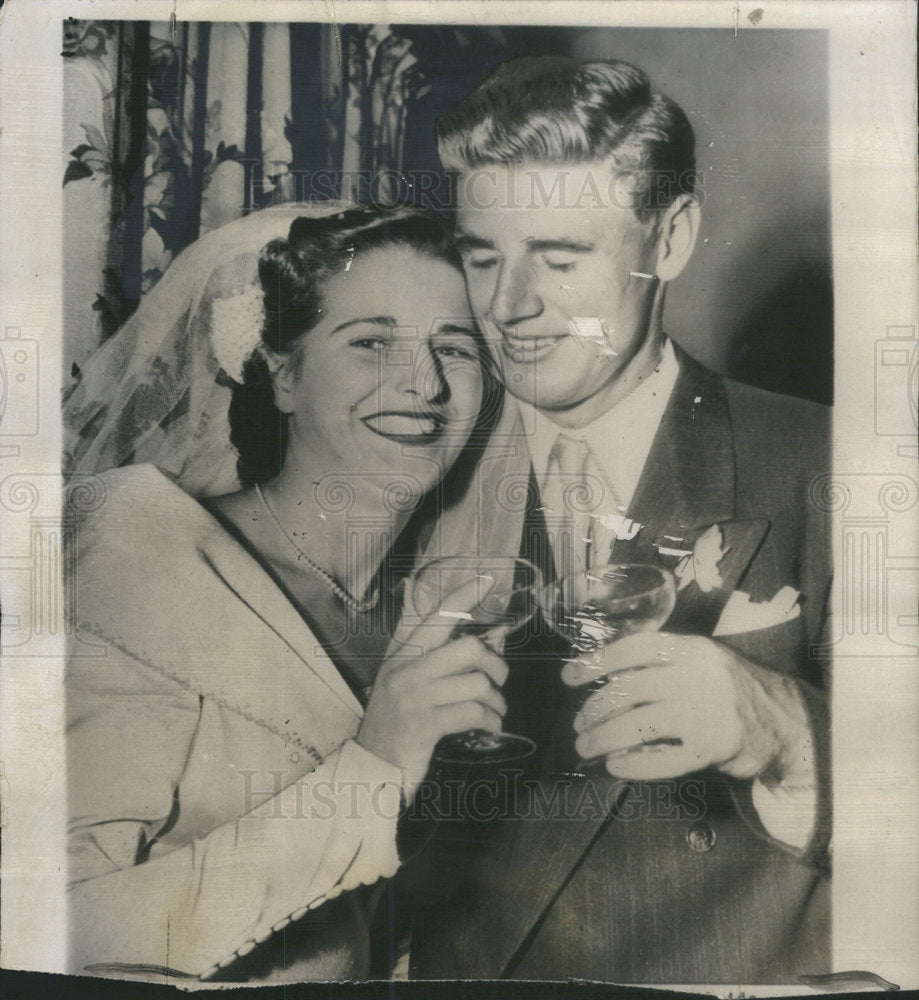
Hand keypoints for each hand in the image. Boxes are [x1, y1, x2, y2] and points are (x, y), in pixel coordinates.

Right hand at [357, 590, 508, 799]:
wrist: (372, 768)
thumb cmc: (396, 724)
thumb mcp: (405, 684)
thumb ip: (433, 661)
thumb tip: (478, 644)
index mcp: (401, 656)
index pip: (435, 616)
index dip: (463, 595)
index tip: (488, 578)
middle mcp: (405, 671)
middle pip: (468, 648)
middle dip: (494, 664)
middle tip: (499, 679)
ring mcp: (413, 698)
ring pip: (476, 683)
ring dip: (495, 701)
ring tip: (494, 710)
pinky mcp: (424, 725)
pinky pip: (473, 713)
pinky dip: (490, 720)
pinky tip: (489, 726)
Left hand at [563, 632, 811, 781]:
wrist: (786, 721)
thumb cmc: (730, 689)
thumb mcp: (701, 661)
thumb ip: (661, 664)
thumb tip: (602, 678)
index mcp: (690, 648)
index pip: (632, 648)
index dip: (595, 662)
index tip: (569, 676)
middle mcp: (697, 676)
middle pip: (628, 690)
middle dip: (595, 709)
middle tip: (580, 724)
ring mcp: (706, 713)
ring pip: (638, 725)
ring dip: (604, 738)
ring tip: (587, 746)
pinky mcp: (713, 748)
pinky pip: (663, 760)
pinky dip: (634, 764)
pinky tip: (616, 765)